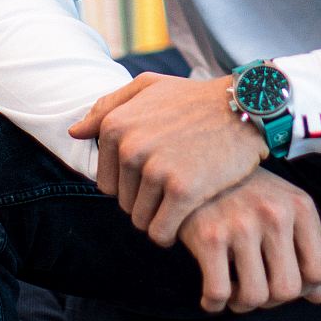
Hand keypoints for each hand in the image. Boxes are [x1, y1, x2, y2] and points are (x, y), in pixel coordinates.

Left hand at [69, 72, 268, 245]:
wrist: (245, 107)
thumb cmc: (196, 98)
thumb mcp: (149, 87)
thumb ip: (108, 107)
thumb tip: (75, 132)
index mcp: (116, 126)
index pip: (105, 182)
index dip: (130, 184)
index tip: (154, 177)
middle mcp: (130, 147)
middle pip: (122, 202)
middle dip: (144, 201)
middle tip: (172, 188)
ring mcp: (156, 170)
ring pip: (140, 219)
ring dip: (158, 218)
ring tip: (180, 201)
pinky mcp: (182, 190)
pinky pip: (161, 231)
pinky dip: (170, 233)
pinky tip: (185, 220)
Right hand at [180, 168, 320, 314]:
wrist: (197, 164)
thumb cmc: (246, 193)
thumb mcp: (283, 210)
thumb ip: (304, 252)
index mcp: (301, 207)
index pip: (319, 271)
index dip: (302, 288)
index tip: (279, 282)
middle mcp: (276, 214)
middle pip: (288, 290)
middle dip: (271, 300)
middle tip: (254, 289)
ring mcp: (243, 225)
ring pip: (255, 297)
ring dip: (242, 304)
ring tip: (233, 291)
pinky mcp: (209, 236)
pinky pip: (219, 293)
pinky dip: (214, 303)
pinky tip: (210, 295)